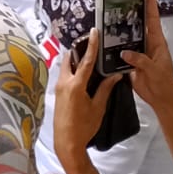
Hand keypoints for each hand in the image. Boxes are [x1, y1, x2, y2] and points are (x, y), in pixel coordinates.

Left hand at [53, 30, 120, 173]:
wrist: (67, 142)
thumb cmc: (85, 126)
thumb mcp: (98, 107)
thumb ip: (105, 89)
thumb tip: (115, 74)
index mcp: (76, 84)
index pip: (86, 60)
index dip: (92, 45)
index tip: (94, 31)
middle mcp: (64, 82)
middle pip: (69, 59)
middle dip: (78, 49)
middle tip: (89, 43)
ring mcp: (58, 87)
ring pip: (65, 66)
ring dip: (73, 59)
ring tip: (86, 55)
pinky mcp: (57, 93)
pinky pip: (63, 75)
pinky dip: (71, 69)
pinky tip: (80, 72)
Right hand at [121, 0, 172, 110]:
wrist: (160, 98)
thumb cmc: (164, 83)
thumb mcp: (155, 70)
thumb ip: (141, 61)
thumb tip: (125, 53)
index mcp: (157, 41)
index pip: (153, 17)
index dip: (150, 1)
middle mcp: (147, 42)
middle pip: (139, 21)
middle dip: (134, 6)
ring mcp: (138, 50)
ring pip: (128, 33)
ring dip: (121, 24)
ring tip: (112, 11)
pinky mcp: (130, 60)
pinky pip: (121, 48)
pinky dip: (114, 43)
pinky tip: (106, 37)